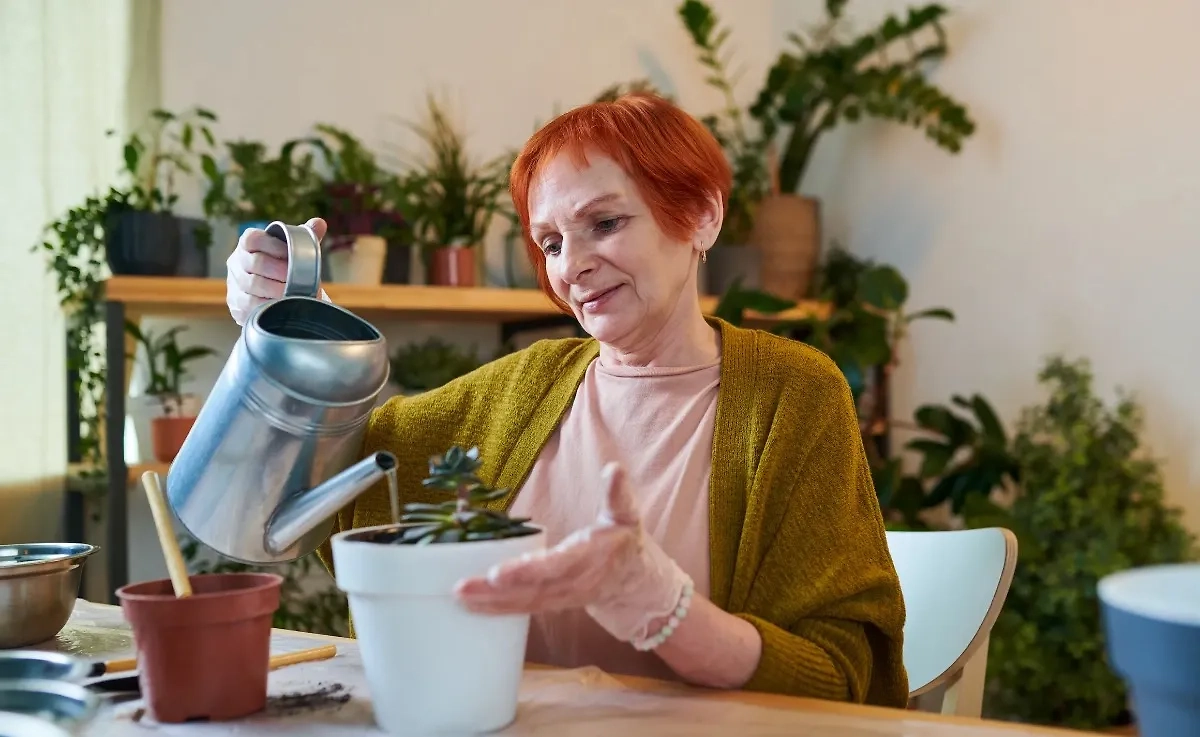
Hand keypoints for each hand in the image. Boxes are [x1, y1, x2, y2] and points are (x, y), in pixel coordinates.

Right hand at [226, 217, 328, 324]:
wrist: (270, 292)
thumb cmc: (283, 265)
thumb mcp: (293, 250)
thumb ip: (305, 236)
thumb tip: (319, 223)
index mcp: (247, 243)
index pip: (253, 239)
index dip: (273, 247)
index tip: (292, 255)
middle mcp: (236, 262)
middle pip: (255, 263)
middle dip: (280, 271)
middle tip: (299, 278)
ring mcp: (234, 284)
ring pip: (251, 286)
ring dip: (276, 290)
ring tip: (295, 293)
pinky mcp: (236, 305)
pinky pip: (250, 307)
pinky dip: (269, 307)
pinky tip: (284, 306)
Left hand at [455, 463, 691, 645]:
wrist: (636, 582)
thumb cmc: (625, 541)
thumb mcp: (627, 515)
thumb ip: (619, 494)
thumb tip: (613, 469)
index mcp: (590, 558)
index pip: (556, 567)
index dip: (528, 571)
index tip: (497, 573)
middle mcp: (574, 584)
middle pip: (533, 590)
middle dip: (496, 591)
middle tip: (463, 587)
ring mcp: (562, 599)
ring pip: (524, 604)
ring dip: (490, 603)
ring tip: (460, 595)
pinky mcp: (551, 604)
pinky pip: (522, 609)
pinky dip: (496, 608)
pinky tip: (470, 604)